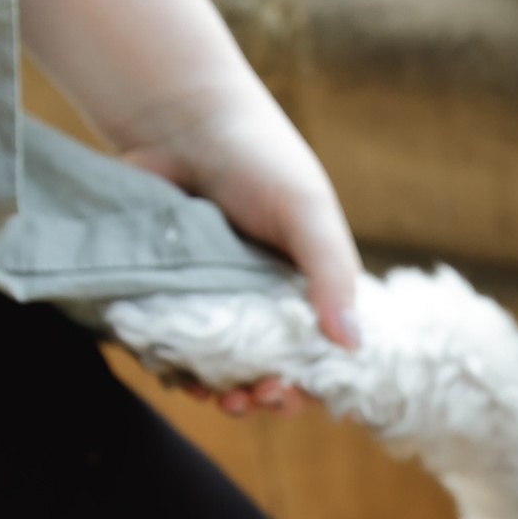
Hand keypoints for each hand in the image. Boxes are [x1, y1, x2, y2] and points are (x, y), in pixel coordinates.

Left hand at [110, 82, 360, 414]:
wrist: (179, 119)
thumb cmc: (258, 157)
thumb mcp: (307, 211)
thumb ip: (331, 272)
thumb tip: (352, 343)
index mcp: (304, 286)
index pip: (315, 355)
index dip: (306, 387)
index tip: (284, 392)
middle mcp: (259, 301)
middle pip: (266, 372)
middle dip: (260, 397)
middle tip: (245, 399)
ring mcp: (211, 301)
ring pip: (216, 368)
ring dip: (217, 392)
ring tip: (212, 396)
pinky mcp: (165, 295)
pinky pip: (169, 345)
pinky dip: (173, 367)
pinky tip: (174, 374)